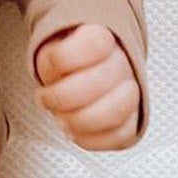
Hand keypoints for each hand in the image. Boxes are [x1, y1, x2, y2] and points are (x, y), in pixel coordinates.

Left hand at [33, 23, 140, 150]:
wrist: (84, 70)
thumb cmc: (66, 61)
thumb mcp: (51, 50)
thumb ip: (52, 60)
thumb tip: (54, 74)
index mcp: (100, 38)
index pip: (92, 44)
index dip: (64, 59)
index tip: (52, 67)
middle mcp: (121, 64)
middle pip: (99, 82)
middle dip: (63, 96)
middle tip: (46, 98)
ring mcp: (130, 93)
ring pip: (114, 113)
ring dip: (78, 120)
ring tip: (60, 117)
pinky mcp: (131, 121)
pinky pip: (120, 137)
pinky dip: (91, 139)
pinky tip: (75, 130)